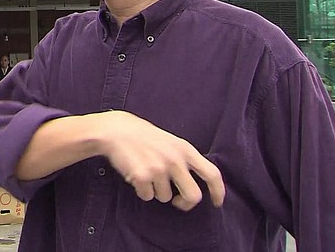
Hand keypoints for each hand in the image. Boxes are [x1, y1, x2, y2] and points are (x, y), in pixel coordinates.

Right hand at [99, 111, 224, 211]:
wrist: (116, 130)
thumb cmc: (143, 136)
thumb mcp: (171, 142)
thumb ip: (184, 159)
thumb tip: (196, 183)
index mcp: (185, 150)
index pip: (212, 174)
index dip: (218, 192)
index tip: (216, 202)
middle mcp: (175, 160)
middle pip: (193, 196)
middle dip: (185, 203)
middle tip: (176, 201)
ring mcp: (159, 169)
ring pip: (165, 197)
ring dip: (156, 191)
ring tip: (146, 175)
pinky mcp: (142, 177)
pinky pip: (147, 196)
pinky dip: (141, 191)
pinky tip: (135, 176)